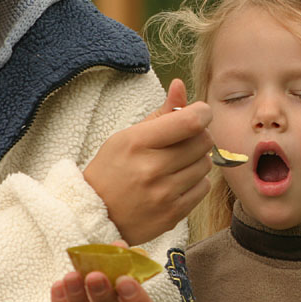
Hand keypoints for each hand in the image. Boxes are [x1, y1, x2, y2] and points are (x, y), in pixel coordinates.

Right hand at [83, 78, 212, 244]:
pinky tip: (177, 183)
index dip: (202, 113)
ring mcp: (163, 194)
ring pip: (205, 164)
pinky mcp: (173, 214)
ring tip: (176, 164)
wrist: (95, 217)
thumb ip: (160, 113)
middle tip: (184, 140)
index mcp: (137, 142)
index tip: (199, 114)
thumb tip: (180, 84)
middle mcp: (151, 168)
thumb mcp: (127, 137)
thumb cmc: (112, 171)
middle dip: (199, 136)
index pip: (190, 121)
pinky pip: (204, 188)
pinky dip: (196, 183)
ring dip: (196, 160)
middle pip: (203, 141)